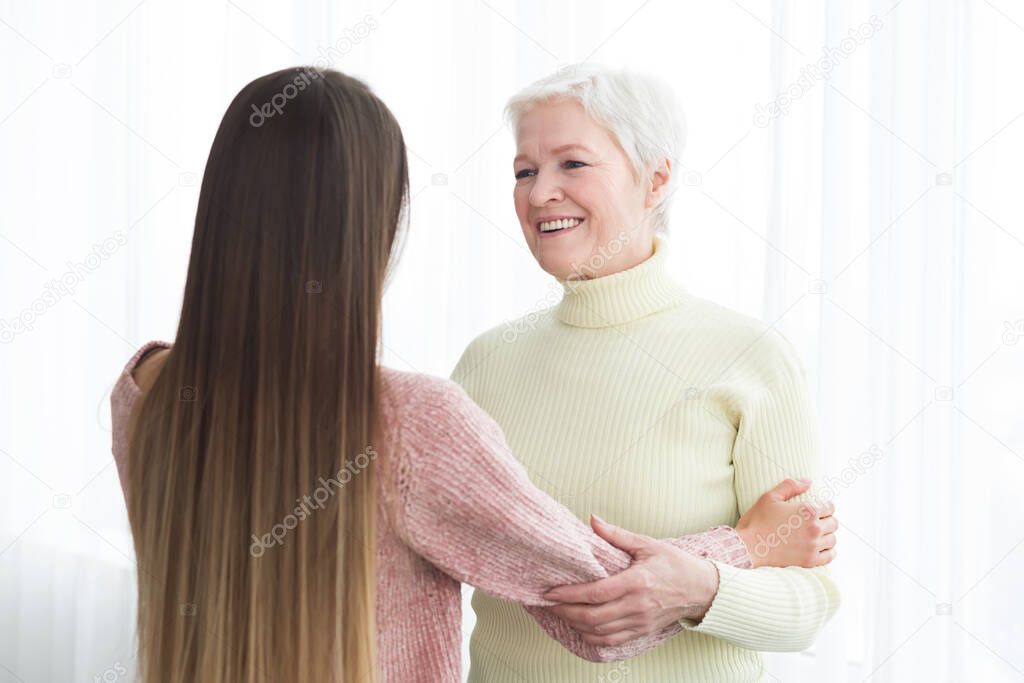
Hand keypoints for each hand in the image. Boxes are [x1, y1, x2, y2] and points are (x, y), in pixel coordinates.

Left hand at [541, 515, 719, 646]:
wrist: (701, 589)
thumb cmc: (674, 564)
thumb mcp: (647, 544)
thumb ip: (617, 535)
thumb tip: (593, 519)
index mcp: (637, 582)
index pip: (596, 593)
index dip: (569, 594)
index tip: (550, 591)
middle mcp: (637, 606)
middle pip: (593, 617)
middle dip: (565, 612)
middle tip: (548, 603)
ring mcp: (639, 622)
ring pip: (600, 632)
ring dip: (575, 625)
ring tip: (559, 613)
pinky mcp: (642, 631)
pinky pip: (612, 641)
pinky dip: (592, 638)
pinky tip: (580, 628)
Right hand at [735, 478, 837, 567]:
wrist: (748, 547)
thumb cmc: (757, 520)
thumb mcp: (770, 497)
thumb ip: (790, 486)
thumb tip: (808, 481)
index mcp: (807, 511)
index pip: (830, 507)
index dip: (825, 506)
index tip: (819, 509)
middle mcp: (814, 528)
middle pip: (833, 523)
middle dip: (827, 520)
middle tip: (817, 521)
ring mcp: (813, 546)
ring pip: (832, 539)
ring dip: (827, 535)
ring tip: (817, 534)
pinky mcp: (809, 560)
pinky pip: (829, 556)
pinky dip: (828, 551)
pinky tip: (820, 548)